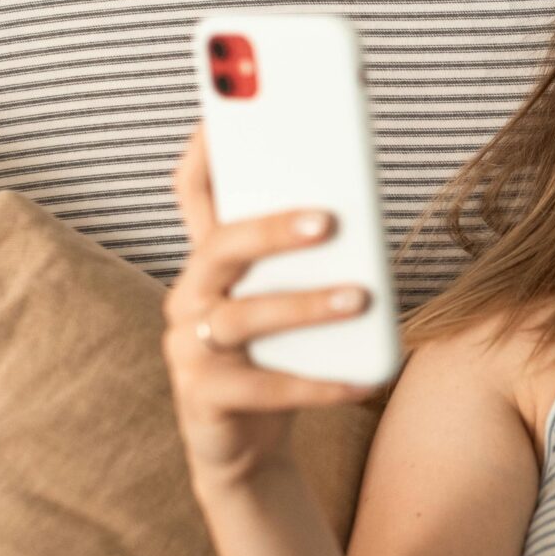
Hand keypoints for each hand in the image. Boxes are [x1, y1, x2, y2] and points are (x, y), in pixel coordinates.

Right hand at [164, 123, 385, 486]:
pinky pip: (264, 388)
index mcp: (211, 258)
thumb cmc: (282, 354)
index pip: (193, 191)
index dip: (206, 149)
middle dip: (271, 226)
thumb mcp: (293, 297)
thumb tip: (362, 208)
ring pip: (244, 316)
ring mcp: (190, 347)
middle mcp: (190, 294)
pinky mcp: (203, 399)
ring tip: (362, 299)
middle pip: (220, 245)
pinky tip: (364, 380)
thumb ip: (313, 256)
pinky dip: (318, 384)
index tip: (231, 111)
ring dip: (305, 305)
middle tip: (329, 219)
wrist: (249, 445)